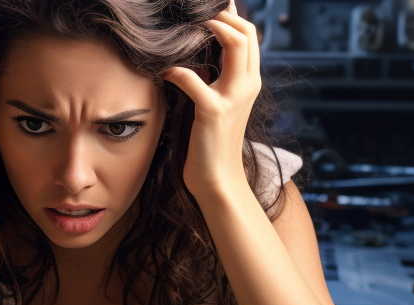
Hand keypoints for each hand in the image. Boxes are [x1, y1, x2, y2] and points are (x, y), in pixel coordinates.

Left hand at [161, 9, 260, 198]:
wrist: (218, 179)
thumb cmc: (210, 142)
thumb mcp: (220, 104)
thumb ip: (216, 79)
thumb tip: (199, 53)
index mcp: (249, 83)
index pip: (249, 35)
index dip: (229, 17)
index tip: (207, 13)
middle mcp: (247, 86)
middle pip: (247, 32)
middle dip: (222, 16)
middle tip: (195, 16)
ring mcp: (233, 97)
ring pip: (235, 43)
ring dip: (210, 28)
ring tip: (186, 32)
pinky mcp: (213, 111)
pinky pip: (192, 78)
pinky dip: (175, 70)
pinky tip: (164, 73)